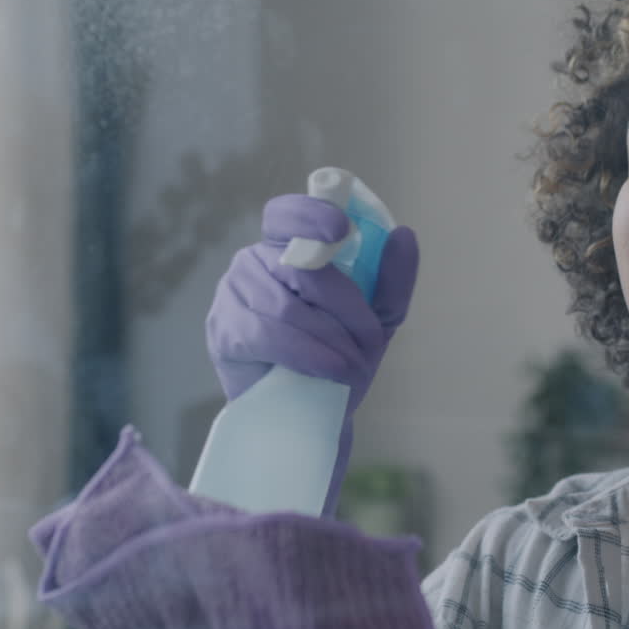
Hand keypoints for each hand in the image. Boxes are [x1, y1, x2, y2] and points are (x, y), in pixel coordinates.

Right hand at [206, 192, 418, 417]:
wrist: (313, 414)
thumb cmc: (339, 356)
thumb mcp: (376, 319)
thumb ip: (391, 280)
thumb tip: (404, 235)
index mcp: (287, 247)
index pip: (288, 214)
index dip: (310, 216)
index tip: (340, 230)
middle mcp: (254, 261)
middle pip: (302, 268)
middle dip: (346, 308)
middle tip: (369, 341)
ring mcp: (232, 294)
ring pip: (288, 305)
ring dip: (330, 338)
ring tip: (349, 364)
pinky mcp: (224, 332)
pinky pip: (266, 335)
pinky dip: (305, 353)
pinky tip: (326, 369)